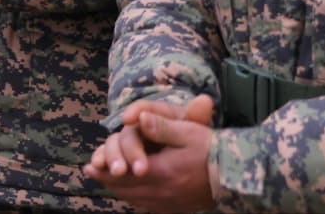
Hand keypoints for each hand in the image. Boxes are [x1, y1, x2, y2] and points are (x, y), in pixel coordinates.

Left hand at [85, 95, 217, 211]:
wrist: (236, 177)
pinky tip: (131, 193)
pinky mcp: (177, 208)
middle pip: (126, 189)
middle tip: (91, 173)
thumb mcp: (187, 132)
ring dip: (118, 190)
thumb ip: (161, 127)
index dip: (104, 170)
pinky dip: (135, 198)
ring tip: (106, 182)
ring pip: (135, 199)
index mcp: (161, 172)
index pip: (124, 174)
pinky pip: (149, 206)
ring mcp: (169, 203)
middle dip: (107, 181)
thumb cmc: (211, 151)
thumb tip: (138, 119)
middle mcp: (162, 192)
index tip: (89, 167)